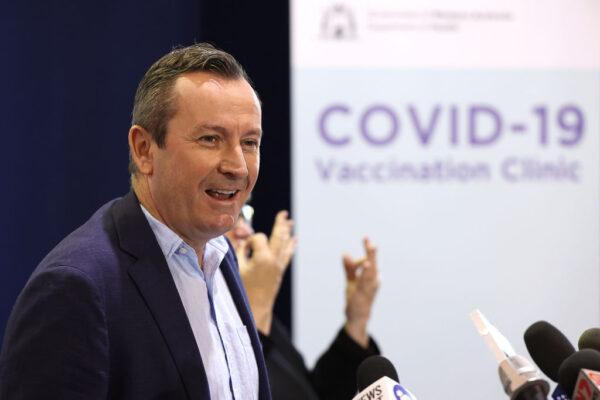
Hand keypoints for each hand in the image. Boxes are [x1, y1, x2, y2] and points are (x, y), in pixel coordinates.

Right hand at [237, 210, 295, 333]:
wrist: (256, 307)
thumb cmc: (244, 288)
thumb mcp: (238, 268)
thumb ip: (240, 250)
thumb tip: (243, 239)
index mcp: (263, 257)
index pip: (259, 237)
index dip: (250, 240)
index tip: (244, 249)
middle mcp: (274, 259)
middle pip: (278, 236)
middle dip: (280, 224)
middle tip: (284, 213)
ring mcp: (279, 265)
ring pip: (285, 244)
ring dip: (286, 232)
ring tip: (290, 222)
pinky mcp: (280, 270)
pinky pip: (288, 254)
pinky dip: (291, 245)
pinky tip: (294, 239)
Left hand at [343, 237, 379, 347]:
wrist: (359, 317)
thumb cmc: (357, 298)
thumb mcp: (352, 281)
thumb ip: (349, 268)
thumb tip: (345, 253)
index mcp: (371, 276)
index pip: (370, 260)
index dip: (368, 250)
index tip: (366, 238)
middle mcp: (372, 282)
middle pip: (372, 265)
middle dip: (371, 253)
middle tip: (370, 241)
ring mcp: (368, 289)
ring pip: (370, 274)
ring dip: (370, 264)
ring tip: (369, 255)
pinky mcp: (362, 296)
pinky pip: (364, 285)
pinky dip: (364, 277)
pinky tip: (366, 267)